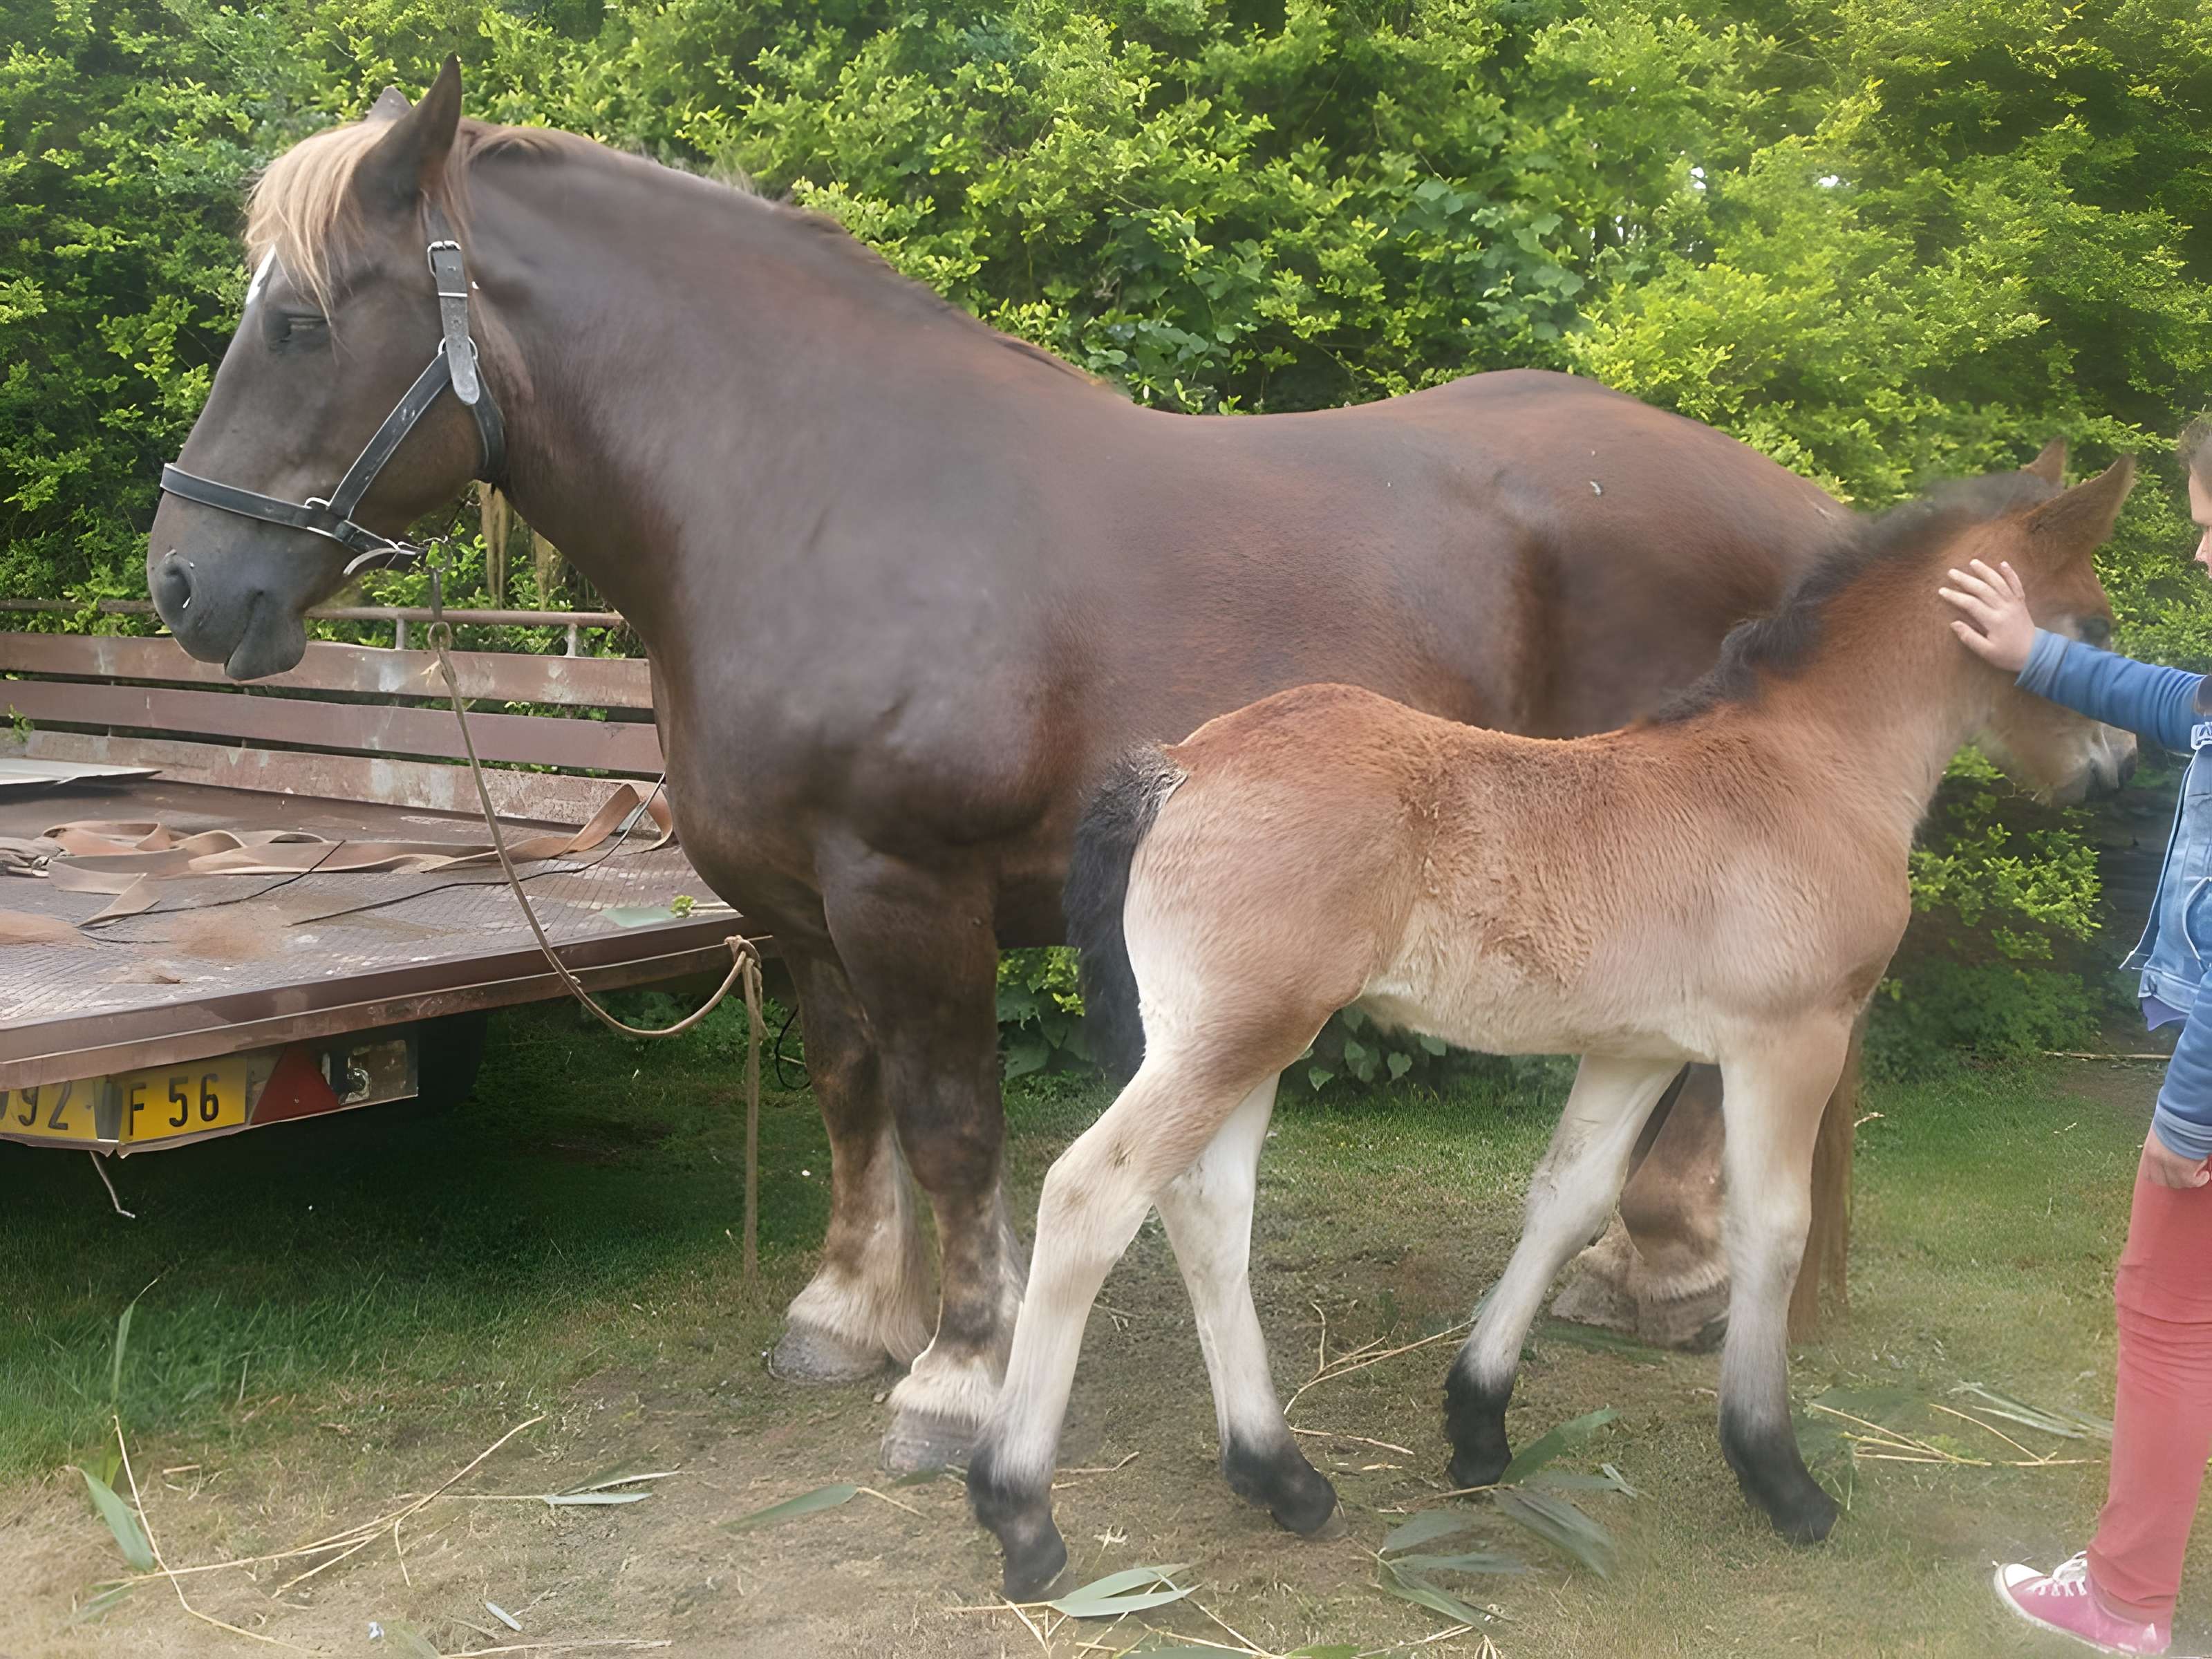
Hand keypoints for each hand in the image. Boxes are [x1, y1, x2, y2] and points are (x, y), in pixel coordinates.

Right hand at [1938, 558, 2035, 674]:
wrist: (2035, 653)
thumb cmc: (2008, 655)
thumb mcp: (1986, 652)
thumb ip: (1970, 637)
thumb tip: (1954, 623)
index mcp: (1994, 621)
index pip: (1971, 604)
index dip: (1955, 596)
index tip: (1942, 591)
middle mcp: (2004, 608)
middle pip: (1983, 589)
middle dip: (1965, 580)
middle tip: (1951, 572)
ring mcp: (2014, 603)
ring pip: (1999, 583)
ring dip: (1985, 571)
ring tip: (1973, 562)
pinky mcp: (2021, 602)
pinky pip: (2016, 585)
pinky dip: (2010, 573)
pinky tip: (2003, 564)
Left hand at [2142, 1126, 2210, 1189]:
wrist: (2184, 1117)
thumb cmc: (2174, 1120)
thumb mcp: (2161, 1132)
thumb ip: (2162, 1144)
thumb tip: (2168, 1149)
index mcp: (2149, 1151)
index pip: (2149, 1174)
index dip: (2160, 1176)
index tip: (2169, 1174)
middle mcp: (2156, 1161)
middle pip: (2163, 1181)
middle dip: (2174, 1179)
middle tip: (2184, 1174)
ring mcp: (2169, 1166)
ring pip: (2178, 1183)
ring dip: (2188, 1179)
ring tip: (2197, 1172)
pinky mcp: (2183, 1170)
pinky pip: (2192, 1182)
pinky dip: (2199, 1179)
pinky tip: (2204, 1175)